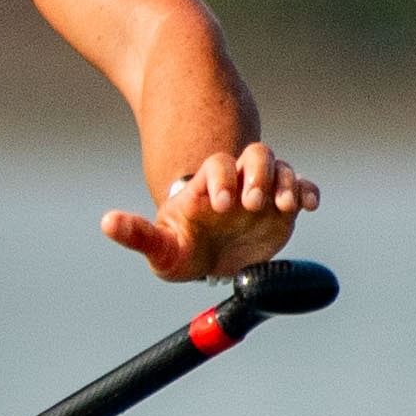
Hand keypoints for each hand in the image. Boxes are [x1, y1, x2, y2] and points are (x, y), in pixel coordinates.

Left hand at [101, 142, 317, 281]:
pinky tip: (309, 206)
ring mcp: (263, 191)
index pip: (217, 165)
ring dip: (285, 182)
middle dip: (256, 174)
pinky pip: (302, 188)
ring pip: (281, 167)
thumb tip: (106, 222)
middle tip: (251, 204)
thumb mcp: (160, 247)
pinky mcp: (284, 206)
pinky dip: (308, 191)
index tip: (220, 205)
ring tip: (283, 207)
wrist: (208, 260)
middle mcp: (239, 182)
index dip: (220, 179)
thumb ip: (137, 234)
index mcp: (208, 186)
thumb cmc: (182, 248)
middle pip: (255, 155)